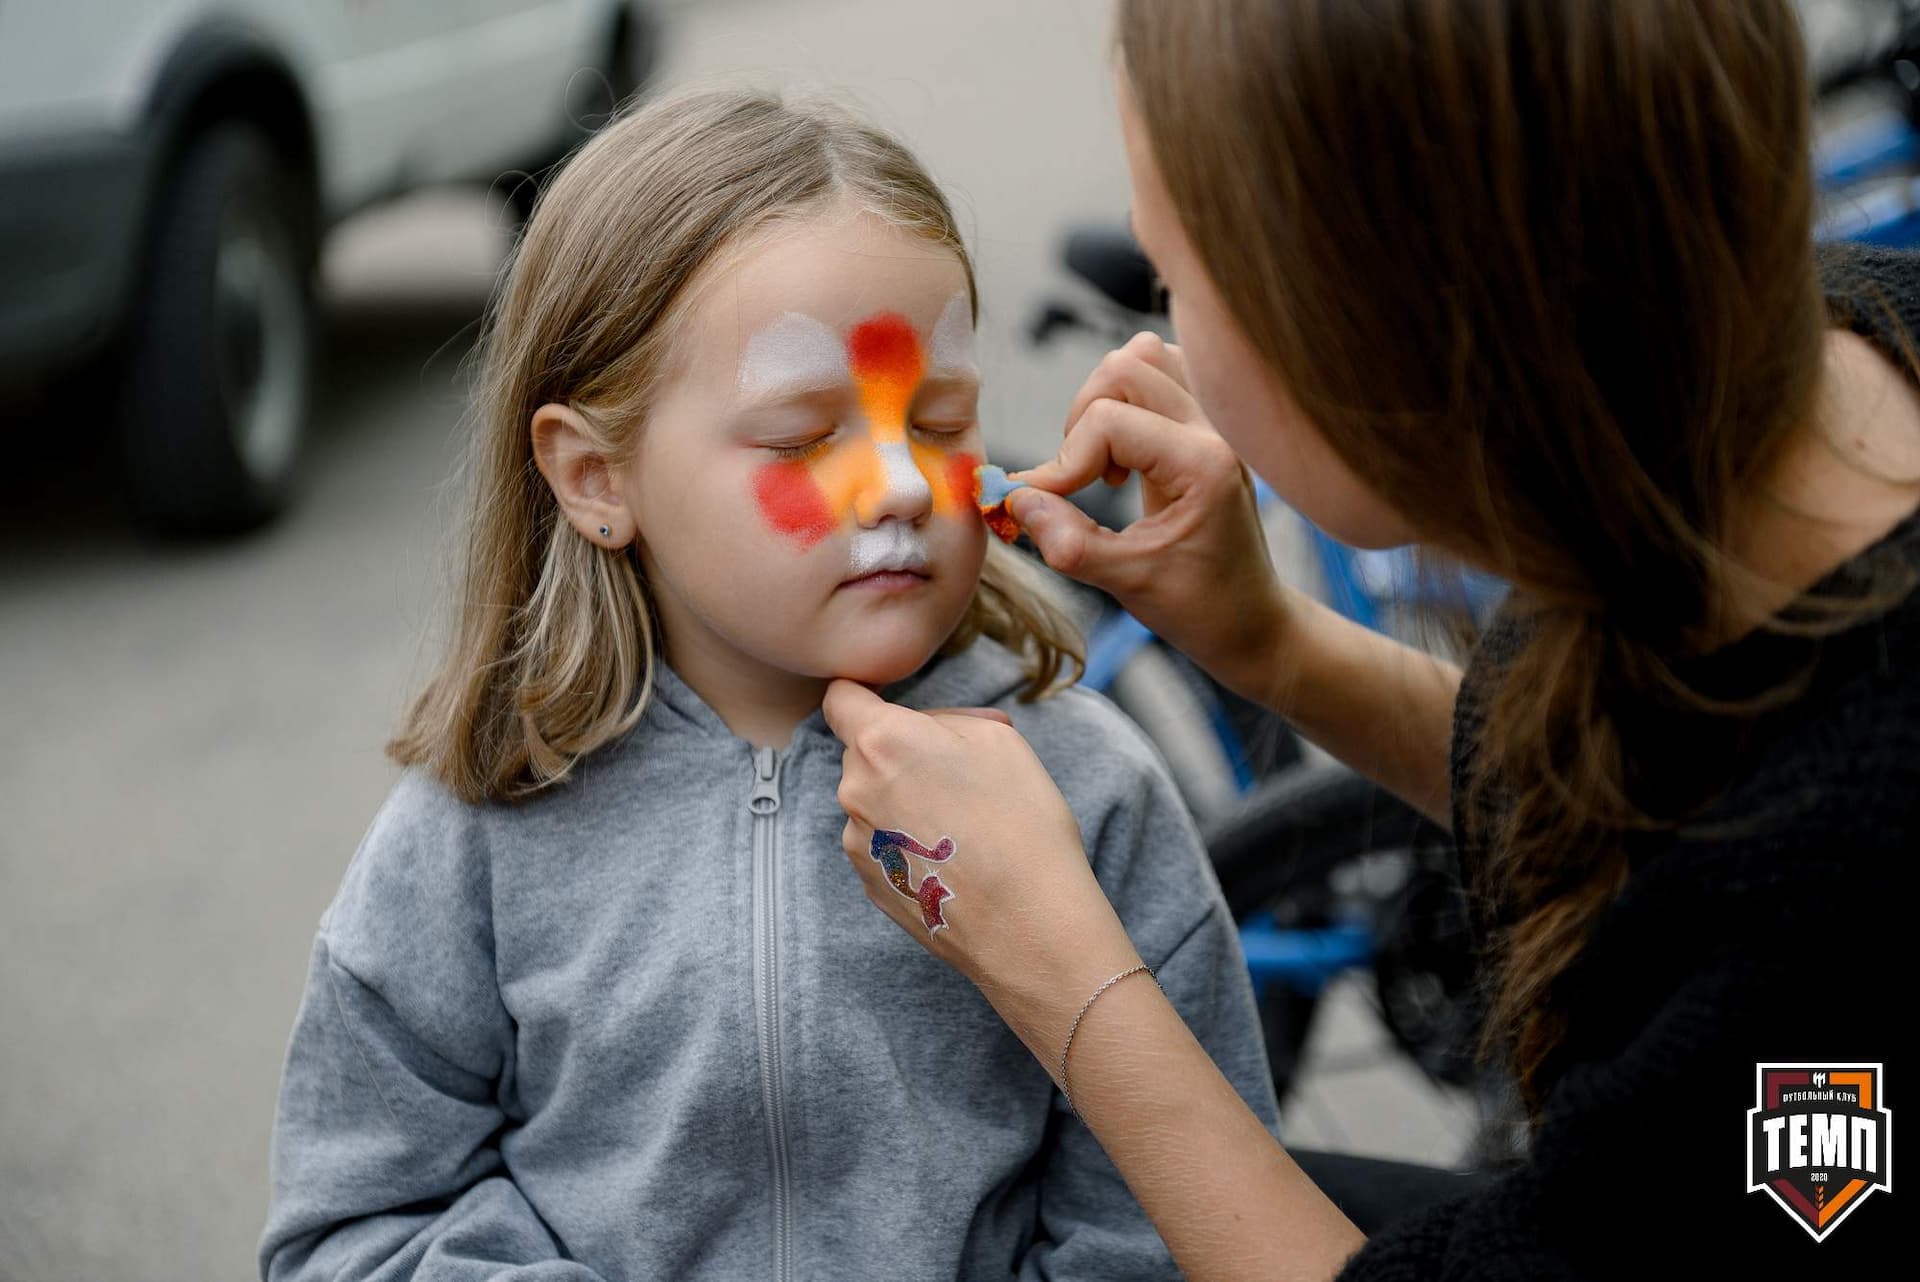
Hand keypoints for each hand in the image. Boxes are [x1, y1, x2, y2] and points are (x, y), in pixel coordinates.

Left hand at [822, 679, 1143, 1058]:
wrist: (1028, 923)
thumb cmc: (1022, 823)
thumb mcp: (998, 738)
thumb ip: (944, 721)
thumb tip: (924, 731)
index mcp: (883, 741)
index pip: (841, 698)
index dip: (864, 695)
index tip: (892, 706)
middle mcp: (855, 789)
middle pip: (863, 752)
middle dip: (900, 753)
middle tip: (959, 773)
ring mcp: (858, 841)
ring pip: (872, 800)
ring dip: (904, 800)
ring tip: (963, 826)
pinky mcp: (870, 883)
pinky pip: (882, 844)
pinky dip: (907, 843)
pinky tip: (953, 859)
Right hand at [1008, 331, 1289, 701]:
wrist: (1252, 619)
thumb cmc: (1200, 606)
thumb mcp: (1128, 583)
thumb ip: (1068, 542)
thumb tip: (1014, 499)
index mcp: (1204, 465)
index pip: (1107, 421)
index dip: (1061, 463)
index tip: (1040, 505)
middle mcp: (1216, 429)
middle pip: (1126, 367)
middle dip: (1082, 420)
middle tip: (1078, 479)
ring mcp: (1216, 420)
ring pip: (1145, 357)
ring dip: (1106, 401)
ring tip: (1103, 462)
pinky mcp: (1207, 422)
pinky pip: (1161, 373)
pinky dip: (1128, 400)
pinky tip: (1125, 453)